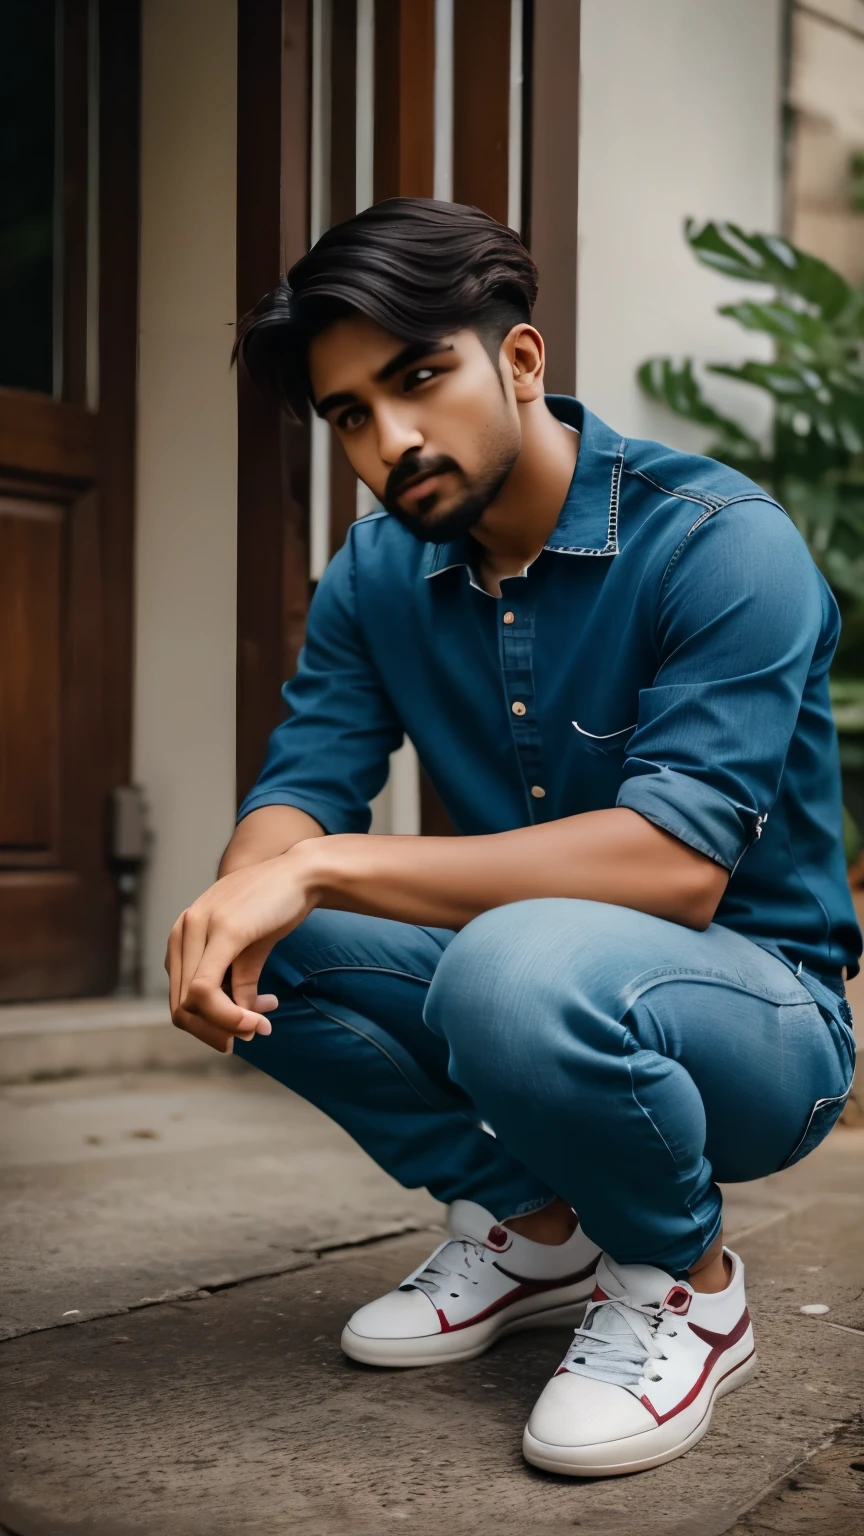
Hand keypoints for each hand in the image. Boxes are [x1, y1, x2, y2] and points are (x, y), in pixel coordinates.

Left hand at [165, 851, 316, 1052]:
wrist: (302, 873)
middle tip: (249, 1037)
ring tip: (261, 1027)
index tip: (241, 1030)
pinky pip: (206, 990)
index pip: (179, 996)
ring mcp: (199, 927)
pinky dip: (228, 1016)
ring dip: (225, 1026)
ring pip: (191, 1002)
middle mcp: (182, 930)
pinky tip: (257, 1020)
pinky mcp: (223, 931)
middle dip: (214, 1032)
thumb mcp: (249, 951)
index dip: (206, 1026)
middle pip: (180, 1006)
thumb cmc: (275, 907)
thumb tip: (240, 1029)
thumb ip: (238, 985)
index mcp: (183, 934)